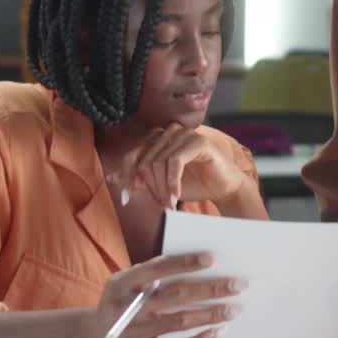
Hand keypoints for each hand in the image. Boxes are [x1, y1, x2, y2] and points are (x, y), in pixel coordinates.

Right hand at [92, 252, 244, 337]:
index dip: (185, 263)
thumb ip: (153, 275)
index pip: (158, 269)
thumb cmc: (122, 303)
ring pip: (180, 321)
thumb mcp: (126, 283)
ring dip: (211, 314)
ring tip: (234, 309)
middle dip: (210, 288)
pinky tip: (218, 332)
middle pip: (175, 295)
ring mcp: (132, 333)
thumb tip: (201, 266)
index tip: (212, 258)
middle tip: (238, 284)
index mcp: (123, 282)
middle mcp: (126, 307)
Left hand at [123, 124, 248, 206]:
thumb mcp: (161, 185)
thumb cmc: (194, 184)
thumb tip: (113, 178)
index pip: (132, 155)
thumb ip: (140, 180)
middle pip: (144, 160)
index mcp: (157, 138)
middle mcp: (168, 131)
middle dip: (150, 187)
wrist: (223, 188)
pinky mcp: (198, 140)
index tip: (125, 199)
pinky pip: (175, 161)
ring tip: (169, 204)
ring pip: (158, 162)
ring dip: (162, 188)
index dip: (126, 177)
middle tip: (160, 205)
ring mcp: (183, 133)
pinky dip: (172, 182)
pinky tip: (176, 196)